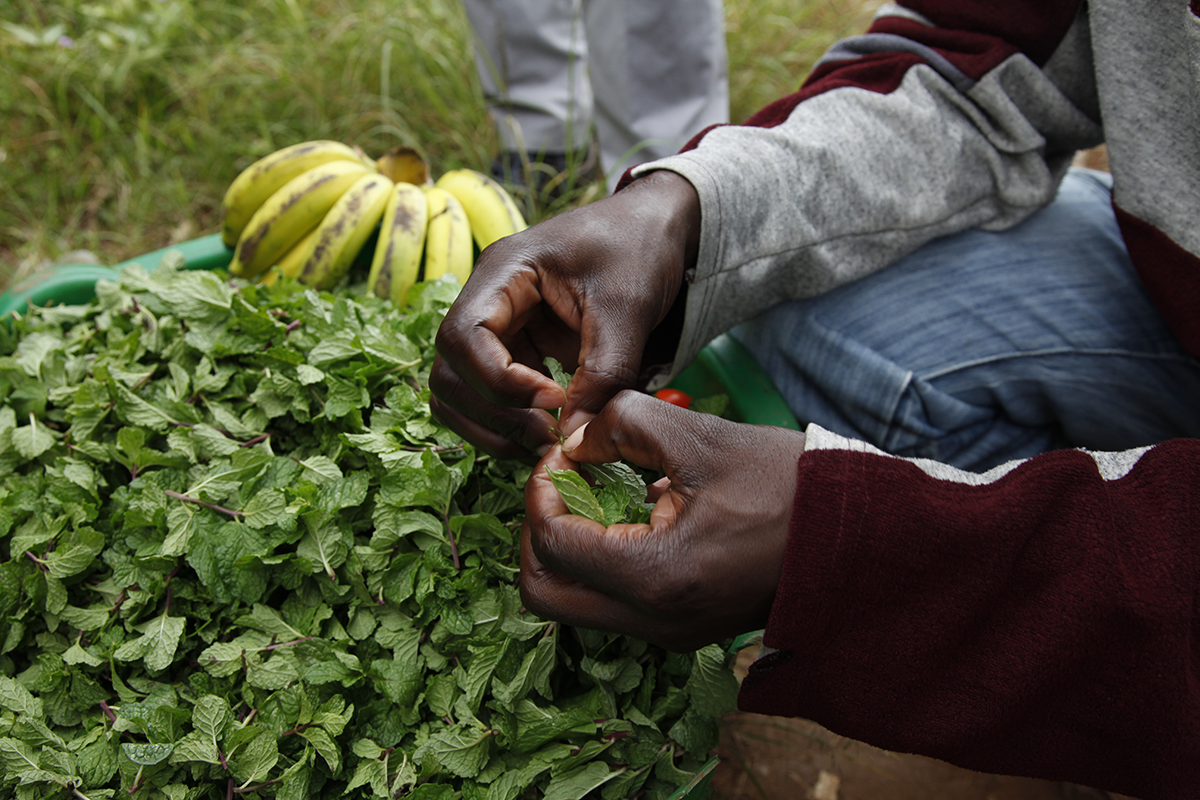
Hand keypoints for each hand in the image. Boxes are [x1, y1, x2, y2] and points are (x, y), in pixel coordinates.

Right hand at [430, 171, 699, 460]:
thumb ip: (605, 373)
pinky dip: (511, 425)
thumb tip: (574, 438)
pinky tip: (552, 434)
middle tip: (549, 439)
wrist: (658, 227)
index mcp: (504, 271)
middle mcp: (488, 300)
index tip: (554, 399)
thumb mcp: (629, 308)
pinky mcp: (518, 350)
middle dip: (493, 414)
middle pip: (449, 373)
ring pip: (459, 394)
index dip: (499, 381)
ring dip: (494, 428)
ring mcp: (499, 328)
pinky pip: (491, 398)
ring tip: (548, 444)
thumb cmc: (640, 248)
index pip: (463, 337)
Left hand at [521, 390, 805, 650]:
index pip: (553, 544)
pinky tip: (626, 515)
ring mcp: (668, 634)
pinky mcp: (680, 629)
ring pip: (573, 604)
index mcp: (656, 577)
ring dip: (567, 548)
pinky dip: (598, 563)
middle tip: (561, 481)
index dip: (540, 491)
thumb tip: (575, 443)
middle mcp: (654, 621)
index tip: (561, 454)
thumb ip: (622, 423)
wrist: (856, 534)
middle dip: (538, 530)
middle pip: (544, 594)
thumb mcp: (699, 436)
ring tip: (594, 493)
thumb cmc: (786, 484)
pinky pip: (610, 605)